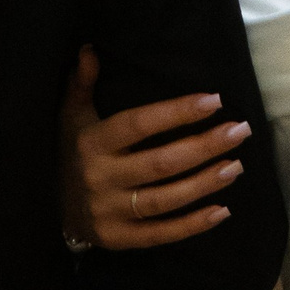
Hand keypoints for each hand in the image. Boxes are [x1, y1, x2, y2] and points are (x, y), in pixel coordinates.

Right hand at [60, 45, 252, 249]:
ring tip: (236, 166)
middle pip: (161, 163)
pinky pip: (161, 234)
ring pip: (165, 199)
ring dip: (204, 183)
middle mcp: (101, 178)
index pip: (139, 125)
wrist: (49, 208)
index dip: (177, 113)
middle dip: (204, 146)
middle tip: (240, 131)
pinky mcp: (119, 239)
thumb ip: (82, 83)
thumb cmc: (71, 151)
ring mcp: (110, 212)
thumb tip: (90, 49)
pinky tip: (222, 210)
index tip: (213, 101)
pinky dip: (193, 225)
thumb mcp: (71, 115)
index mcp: (93, 143)